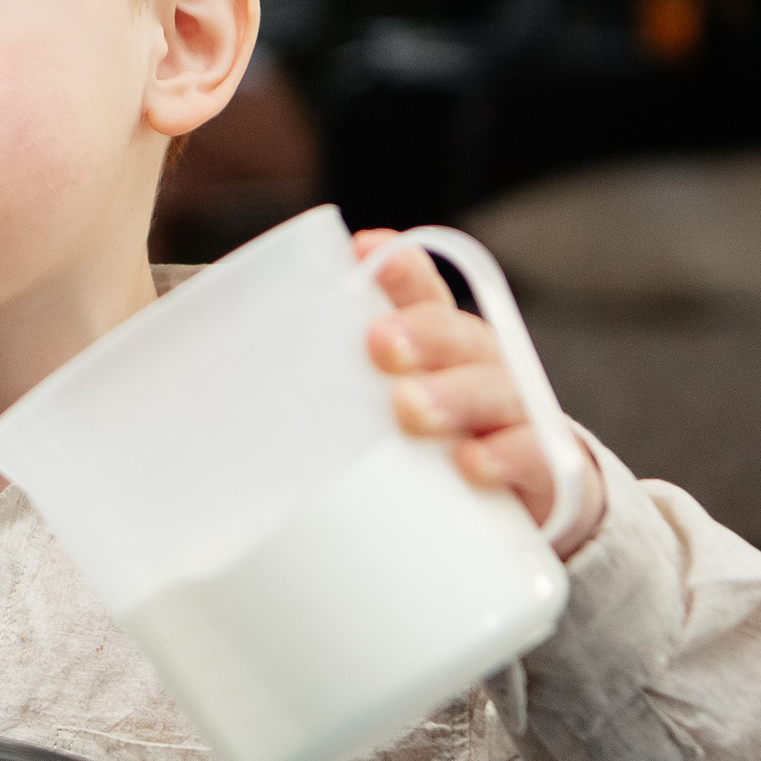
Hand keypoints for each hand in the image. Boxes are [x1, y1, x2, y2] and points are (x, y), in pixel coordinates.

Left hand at [356, 230, 606, 556]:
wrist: (528, 509)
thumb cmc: (434, 450)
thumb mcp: (382, 416)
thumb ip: (333, 397)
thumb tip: (217, 403)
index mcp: (441, 349)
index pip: (423, 296)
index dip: (399, 271)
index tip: (364, 251)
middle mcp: (481, 369)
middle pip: (458, 337)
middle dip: (421, 333)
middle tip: (380, 345)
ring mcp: (517, 417)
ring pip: (493, 391)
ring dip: (453, 395)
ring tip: (411, 408)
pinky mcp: (543, 471)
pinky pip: (534, 457)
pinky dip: (506, 457)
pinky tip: (472, 464)